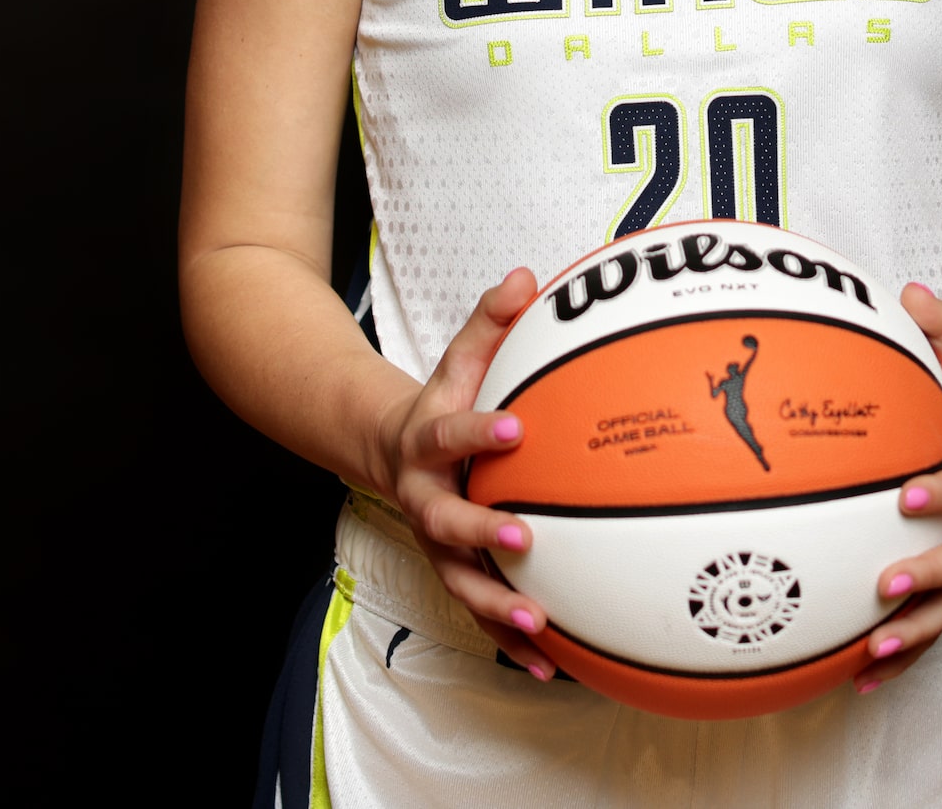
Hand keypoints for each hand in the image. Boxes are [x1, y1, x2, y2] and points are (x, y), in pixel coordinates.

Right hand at [374, 267, 554, 677]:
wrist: (391, 450)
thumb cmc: (446, 400)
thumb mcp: (464, 358)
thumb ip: (493, 320)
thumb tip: (529, 276)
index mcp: (428, 439)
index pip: (450, 432)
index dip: (477, 432)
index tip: (515, 429)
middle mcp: (426, 497)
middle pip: (444, 520)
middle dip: (480, 530)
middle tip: (522, 537)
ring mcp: (437, 543)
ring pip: (461, 581)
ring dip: (497, 605)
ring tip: (538, 623)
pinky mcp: (455, 573)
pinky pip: (482, 613)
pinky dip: (511, 641)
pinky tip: (550, 665)